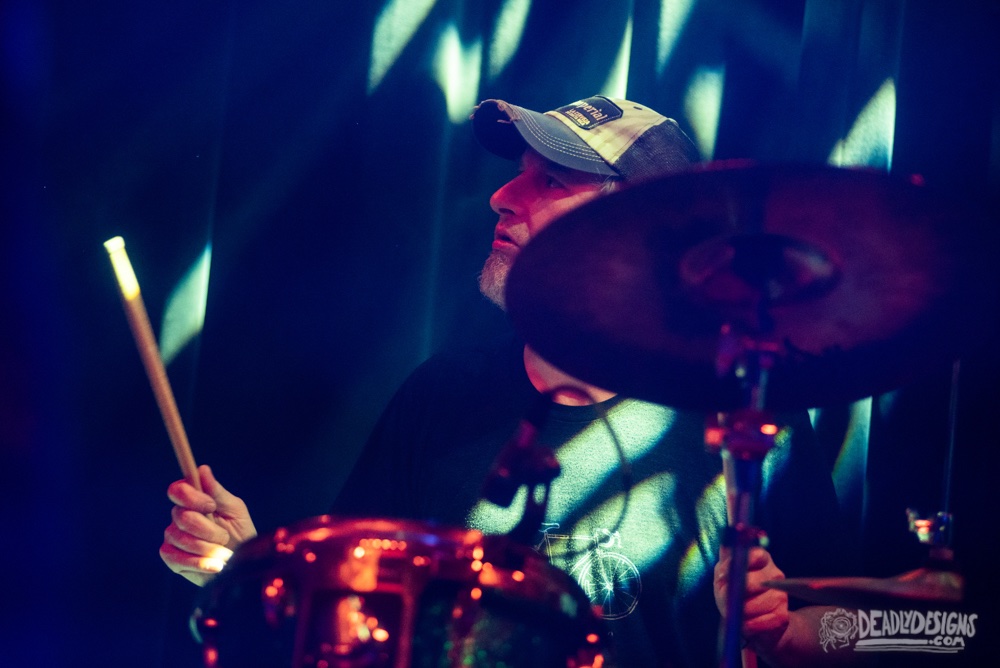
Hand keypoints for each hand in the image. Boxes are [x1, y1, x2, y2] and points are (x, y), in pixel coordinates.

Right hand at [159, 464, 256, 585]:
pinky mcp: (172, 559)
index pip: (177, 490)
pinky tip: (215, 565)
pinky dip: (200, 563)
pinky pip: (177, 559)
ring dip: (209, 548)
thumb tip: (203, 469)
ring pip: (182, 539)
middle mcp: (179, 517)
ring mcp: (173, 538)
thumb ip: (217, 492)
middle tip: (225, 537)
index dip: (192, 497)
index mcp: (193, 501)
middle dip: (209, 529)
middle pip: (182, 517)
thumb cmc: (239, 531)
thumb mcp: (234, 509)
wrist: (242, 560)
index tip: (211, 505)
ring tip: (224, 553)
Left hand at [714, 545, 789, 652]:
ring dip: (741, 612)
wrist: (752, 622)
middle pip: (756, 582)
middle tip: (727, 600)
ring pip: (756, 605)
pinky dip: (749, 625)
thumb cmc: (735, 594)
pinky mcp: (782, 616)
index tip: (723, 575)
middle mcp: (775, 575)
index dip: (740, 564)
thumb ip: (723, 570)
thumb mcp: (724, 579)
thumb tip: (724, 572)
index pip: (757, 555)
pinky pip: (761, 622)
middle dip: (736, 594)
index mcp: (761, 559)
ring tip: (738, 613)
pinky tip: (746, 624)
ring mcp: (781, 595)